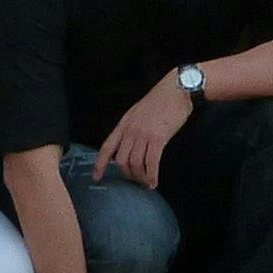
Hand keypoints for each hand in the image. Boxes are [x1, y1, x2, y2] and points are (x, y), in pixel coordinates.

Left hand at [94, 74, 195, 189]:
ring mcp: (143, 134)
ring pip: (135, 163)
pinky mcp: (158, 138)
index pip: (107, 147)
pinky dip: (151, 175)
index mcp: (124, 124)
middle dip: (127, 174)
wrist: (175, 90)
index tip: (97, 177)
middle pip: (121, 160)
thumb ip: (131, 127)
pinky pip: (151, 162)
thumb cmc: (160, 100)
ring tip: (145, 182)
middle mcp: (131, 130)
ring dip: (140, 176)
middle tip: (134, 180)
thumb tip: (129, 145)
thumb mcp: (137, 112)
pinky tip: (153, 182)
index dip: (100, 164)